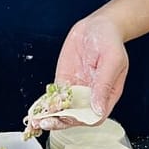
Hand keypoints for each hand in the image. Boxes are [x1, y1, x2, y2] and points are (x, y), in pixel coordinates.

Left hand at [46, 15, 127, 130]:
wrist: (97, 25)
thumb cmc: (110, 41)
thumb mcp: (112, 61)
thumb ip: (104, 85)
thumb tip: (98, 108)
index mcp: (107, 94)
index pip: (94, 117)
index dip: (81, 121)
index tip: (68, 118)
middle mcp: (90, 95)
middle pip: (75, 117)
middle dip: (60, 121)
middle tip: (46, 122)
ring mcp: (76, 89)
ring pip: (62, 109)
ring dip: (49, 116)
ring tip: (36, 120)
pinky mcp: (64, 81)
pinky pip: (54, 96)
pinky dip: (46, 103)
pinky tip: (37, 108)